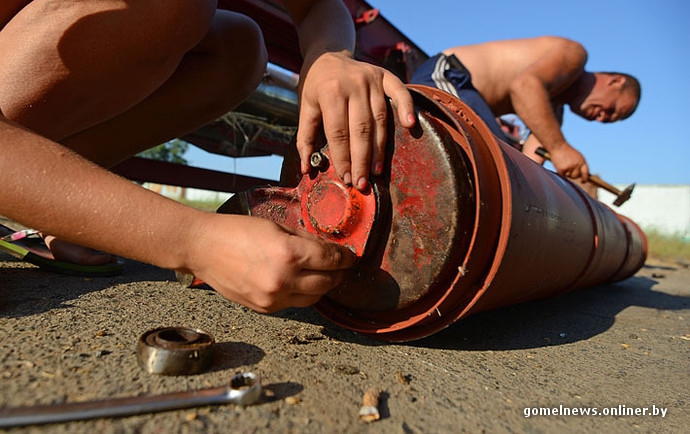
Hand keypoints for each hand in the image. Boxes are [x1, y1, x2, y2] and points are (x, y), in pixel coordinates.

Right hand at [186, 213, 356, 312]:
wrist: (203, 248)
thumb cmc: (237, 231)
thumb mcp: (277, 227)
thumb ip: (305, 239)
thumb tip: (327, 248)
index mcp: (289, 253)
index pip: (332, 260)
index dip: (346, 258)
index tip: (350, 256)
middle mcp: (284, 279)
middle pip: (328, 282)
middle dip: (339, 273)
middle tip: (341, 266)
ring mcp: (274, 298)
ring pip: (314, 298)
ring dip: (323, 287)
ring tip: (323, 275)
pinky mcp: (265, 309)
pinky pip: (294, 305)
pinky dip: (301, 295)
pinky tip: (299, 283)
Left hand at [296, 51, 415, 189]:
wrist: (328, 54)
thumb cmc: (316, 86)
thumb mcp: (305, 108)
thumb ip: (305, 138)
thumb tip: (306, 169)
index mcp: (330, 92)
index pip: (338, 132)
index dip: (343, 158)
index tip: (346, 178)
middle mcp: (353, 85)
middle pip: (361, 129)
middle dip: (362, 160)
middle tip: (362, 183)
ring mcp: (372, 79)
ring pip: (380, 119)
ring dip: (379, 148)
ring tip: (376, 171)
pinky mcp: (385, 76)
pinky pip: (400, 93)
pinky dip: (406, 108)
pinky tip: (410, 126)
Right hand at [550, 144, 588, 180]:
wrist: (558, 146)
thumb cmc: (566, 151)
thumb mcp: (576, 156)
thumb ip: (579, 164)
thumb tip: (581, 175)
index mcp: (582, 161)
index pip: (585, 172)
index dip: (585, 178)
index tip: (583, 181)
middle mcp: (577, 164)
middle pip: (576, 176)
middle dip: (572, 175)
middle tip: (568, 170)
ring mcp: (570, 167)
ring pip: (568, 176)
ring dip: (565, 173)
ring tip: (563, 164)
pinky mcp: (562, 169)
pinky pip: (561, 175)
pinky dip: (559, 171)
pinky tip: (558, 164)